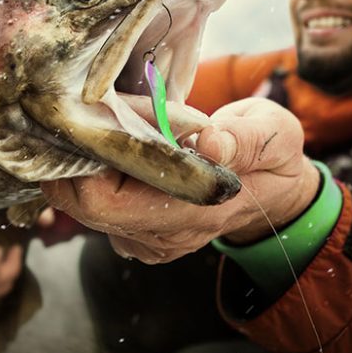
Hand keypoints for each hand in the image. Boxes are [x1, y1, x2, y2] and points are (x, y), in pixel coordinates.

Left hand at [40, 98, 318, 263]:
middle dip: (77, 156)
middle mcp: (162, 235)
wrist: (274, 192)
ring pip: (82, 206)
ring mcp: (148, 237)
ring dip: (85, 162)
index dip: (88, 158)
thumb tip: (213, 141)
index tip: (99, 116)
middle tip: (95, 114)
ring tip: (111, 126)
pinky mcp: (139, 232)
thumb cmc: (271, 158)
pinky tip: (117, 148)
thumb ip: (244, 138)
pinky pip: (94, 207)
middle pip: (81, 205)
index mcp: (193, 212)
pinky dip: (93, 174)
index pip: (106, 201)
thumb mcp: (273, 135)